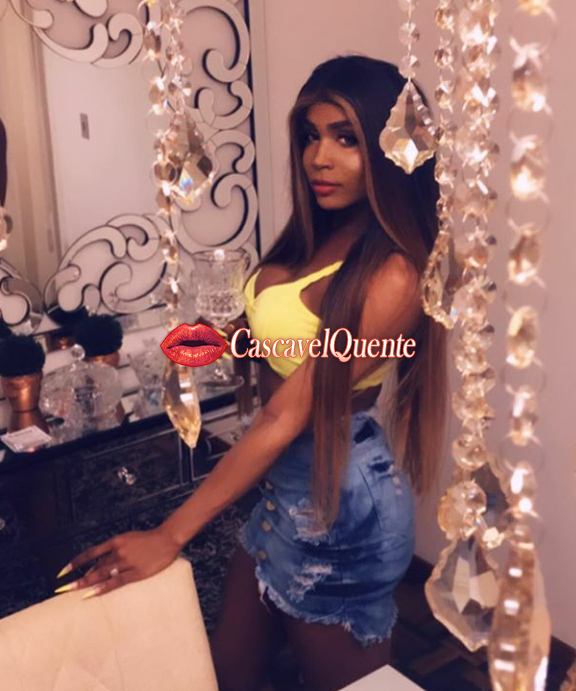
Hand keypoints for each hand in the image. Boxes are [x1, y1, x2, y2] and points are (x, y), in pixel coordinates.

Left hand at [54, 526, 180, 597]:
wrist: (167, 538)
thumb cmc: (147, 539)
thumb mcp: (127, 539)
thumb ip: (113, 551)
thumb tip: (96, 566)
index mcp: (115, 541)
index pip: (90, 553)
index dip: (75, 563)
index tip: (62, 572)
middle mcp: (118, 551)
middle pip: (94, 567)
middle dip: (77, 579)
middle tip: (62, 589)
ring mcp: (128, 562)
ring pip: (103, 575)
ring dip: (86, 584)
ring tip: (72, 592)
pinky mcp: (137, 572)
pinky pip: (117, 582)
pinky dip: (103, 588)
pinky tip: (92, 594)